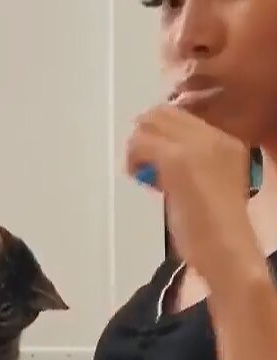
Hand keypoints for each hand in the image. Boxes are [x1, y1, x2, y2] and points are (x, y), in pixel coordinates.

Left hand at [125, 104, 263, 282]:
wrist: (225, 246)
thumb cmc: (214, 225)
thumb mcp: (207, 182)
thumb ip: (188, 162)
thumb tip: (156, 153)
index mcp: (226, 141)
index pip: (182, 115)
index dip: (158, 132)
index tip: (151, 155)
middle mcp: (214, 137)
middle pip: (163, 113)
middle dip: (144, 135)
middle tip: (141, 162)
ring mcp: (196, 146)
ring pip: (149, 124)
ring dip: (137, 146)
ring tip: (141, 172)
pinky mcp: (176, 160)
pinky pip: (140, 144)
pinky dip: (133, 159)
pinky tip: (139, 177)